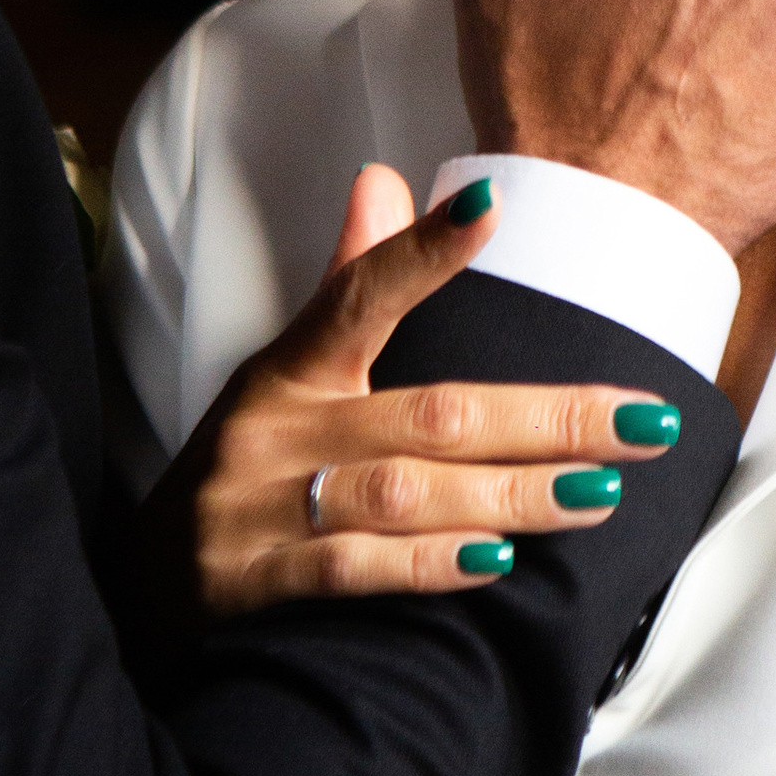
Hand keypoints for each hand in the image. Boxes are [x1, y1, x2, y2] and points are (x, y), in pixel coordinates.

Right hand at [139, 167, 680, 615]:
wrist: (133, 593)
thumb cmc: (244, 473)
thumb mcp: (282, 378)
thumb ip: (346, 288)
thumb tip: (384, 182)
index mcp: (291, 370)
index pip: (359, 295)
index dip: (421, 251)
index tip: (492, 209)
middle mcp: (277, 429)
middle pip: (428, 413)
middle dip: (545, 418)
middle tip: (642, 421)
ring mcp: (260, 509)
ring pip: (403, 492)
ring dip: (509, 493)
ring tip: (598, 491)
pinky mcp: (250, 584)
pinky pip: (350, 570)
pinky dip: (425, 565)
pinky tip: (496, 562)